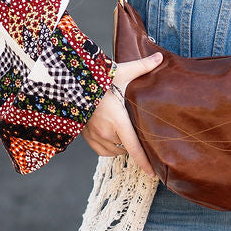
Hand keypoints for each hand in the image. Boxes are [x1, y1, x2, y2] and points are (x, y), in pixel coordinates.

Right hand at [82, 51, 163, 174]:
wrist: (70, 82)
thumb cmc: (99, 77)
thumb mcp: (122, 71)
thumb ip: (143, 66)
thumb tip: (160, 57)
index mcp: (117, 120)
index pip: (134, 148)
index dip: (144, 162)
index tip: (153, 174)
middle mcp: (105, 131)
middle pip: (126, 148)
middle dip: (134, 145)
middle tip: (141, 136)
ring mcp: (94, 135)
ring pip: (114, 151)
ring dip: (122, 147)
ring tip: (127, 136)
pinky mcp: (85, 136)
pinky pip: (101, 151)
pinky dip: (110, 148)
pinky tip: (114, 138)